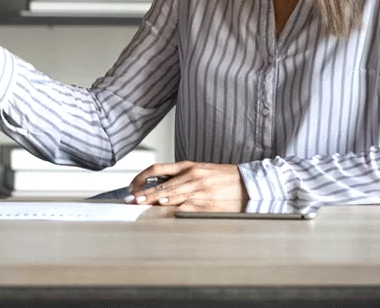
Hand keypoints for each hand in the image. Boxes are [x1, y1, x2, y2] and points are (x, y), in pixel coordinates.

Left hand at [126, 161, 246, 205]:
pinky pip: (184, 209)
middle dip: (144, 194)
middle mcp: (191, 177)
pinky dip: (171, 212)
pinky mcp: (205, 206)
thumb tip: (160, 186)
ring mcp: (198, 192)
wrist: (249, 184)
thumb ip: (182, 176)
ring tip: (141, 207)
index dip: (142, 177)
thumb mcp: (201, 170)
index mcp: (188, 166)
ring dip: (153, 203)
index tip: (133, 185)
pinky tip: (162, 214)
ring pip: (170, 197)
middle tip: (131, 200)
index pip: (158, 169)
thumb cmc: (225, 177)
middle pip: (161, 186)